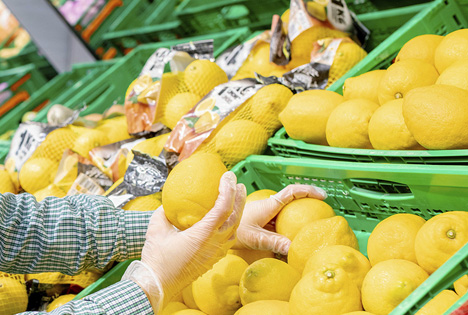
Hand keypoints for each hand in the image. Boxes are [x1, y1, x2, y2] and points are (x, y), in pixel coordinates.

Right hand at [123, 171, 245, 310]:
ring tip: (236, 200)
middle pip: (235, 218)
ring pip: (234, 230)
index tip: (228, 176)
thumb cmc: (157, 258)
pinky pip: (228, 240)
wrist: (158, 285)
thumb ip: (164, 213)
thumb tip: (168, 203)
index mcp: (204, 234)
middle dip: (239, 198)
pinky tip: (225, 221)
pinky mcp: (213, 259)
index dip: (228, 189)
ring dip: (237, 213)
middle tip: (238, 184)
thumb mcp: (156, 229)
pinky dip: (231, 227)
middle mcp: (214, 244)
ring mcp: (216, 253)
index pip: (223, 208)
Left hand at [233, 184, 326, 254]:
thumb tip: (293, 248)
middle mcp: (270, 206)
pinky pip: (281, 220)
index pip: (292, 192)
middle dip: (309, 200)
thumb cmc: (235, 232)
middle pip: (293, 200)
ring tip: (314, 223)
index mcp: (269, 205)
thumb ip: (274, 242)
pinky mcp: (265, 221)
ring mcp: (267, 213)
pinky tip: (295, 236)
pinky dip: (290, 225)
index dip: (308, 191)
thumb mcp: (255, 238)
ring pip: (287, 211)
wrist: (220, 231)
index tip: (323, 195)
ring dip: (299, 214)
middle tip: (324, 209)